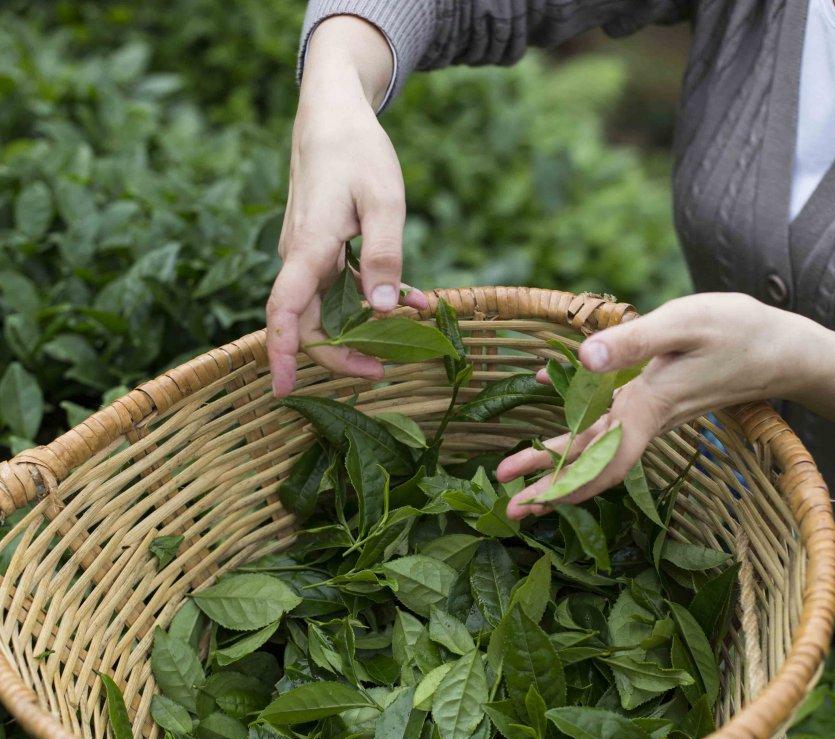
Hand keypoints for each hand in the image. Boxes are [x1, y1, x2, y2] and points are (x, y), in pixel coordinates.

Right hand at [267, 17, 427, 396]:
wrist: (333, 113)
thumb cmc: (357, 150)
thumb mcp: (385, 201)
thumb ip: (384, 258)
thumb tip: (382, 312)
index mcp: (309, 247)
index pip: (284, 311)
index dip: (282, 354)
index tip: (284, 390)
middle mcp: (300, 258)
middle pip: (306, 325)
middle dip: (341, 356)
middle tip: (382, 371)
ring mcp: (307, 257)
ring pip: (324, 312)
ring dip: (361, 331)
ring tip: (407, 339)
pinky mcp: (321, 252)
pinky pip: (339, 290)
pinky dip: (370, 302)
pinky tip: (413, 303)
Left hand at [497, 292, 814, 519]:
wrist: (784, 349)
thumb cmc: (738, 332)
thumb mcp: (684, 324)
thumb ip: (632, 341)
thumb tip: (582, 359)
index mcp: (646, 408)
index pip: (599, 463)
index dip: (562, 486)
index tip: (527, 504)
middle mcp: (644, 419)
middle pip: (589, 463)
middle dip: (547, 486)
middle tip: (507, 506)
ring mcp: (649, 411)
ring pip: (595, 445)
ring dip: (554, 459)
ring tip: (515, 471)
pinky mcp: (653, 396)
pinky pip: (609, 416)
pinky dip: (576, 416)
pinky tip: (548, 386)